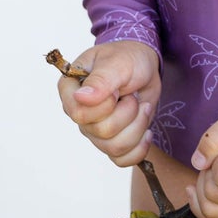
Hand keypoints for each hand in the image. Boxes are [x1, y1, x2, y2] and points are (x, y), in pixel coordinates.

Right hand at [57, 39, 161, 168]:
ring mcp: (94, 131)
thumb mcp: (118, 62)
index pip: (79, 114)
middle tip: (133, 95)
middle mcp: (79, 113)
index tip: (117, 90)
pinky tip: (146, 131)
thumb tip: (81, 98)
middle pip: (101, 132)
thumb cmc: (127, 58)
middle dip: (128, 113)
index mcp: (70, 90)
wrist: (144, 66)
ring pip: (114, 148)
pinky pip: (122, 160)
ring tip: (142, 106)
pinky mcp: (111, 142)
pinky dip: (139, 148)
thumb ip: (101, 80)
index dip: (105, 106)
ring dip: (137, 126)